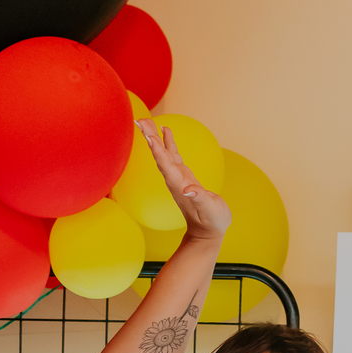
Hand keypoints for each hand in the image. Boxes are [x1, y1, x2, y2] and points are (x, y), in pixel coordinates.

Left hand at [138, 119, 230, 241]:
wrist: (207, 233)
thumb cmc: (212, 221)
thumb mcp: (211, 209)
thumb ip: (200, 198)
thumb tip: (189, 189)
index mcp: (180, 185)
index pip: (166, 164)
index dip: (157, 149)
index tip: (148, 134)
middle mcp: (175, 179)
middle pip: (159, 155)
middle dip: (149, 137)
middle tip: (139, 119)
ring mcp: (177, 177)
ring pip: (163, 153)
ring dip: (154, 136)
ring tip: (146, 120)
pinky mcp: (183, 176)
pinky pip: (172, 155)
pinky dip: (167, 142)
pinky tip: (165, 130)